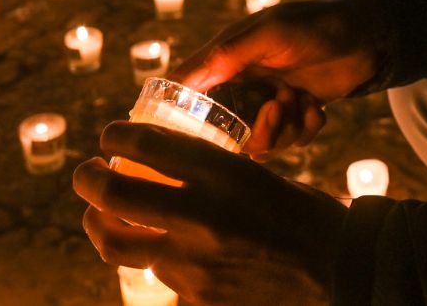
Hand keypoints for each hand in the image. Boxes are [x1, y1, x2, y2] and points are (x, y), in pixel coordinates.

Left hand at [75, 121, 347, 305]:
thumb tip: (160, 170)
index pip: (143, 143)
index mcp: (219, 171)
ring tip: (101, 219)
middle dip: (87, 181)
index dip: (115, 137)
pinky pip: (155, 280)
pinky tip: (161, 259)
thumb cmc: (302, 215)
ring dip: (102, 227)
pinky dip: (154, 266)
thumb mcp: (255, 176)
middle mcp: (198, 214)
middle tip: (87, 175)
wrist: (339, 271)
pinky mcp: (195, 299)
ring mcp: (191, 263)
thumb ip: (207, 175)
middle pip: (111, 194)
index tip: (109, 138)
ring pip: (117, 244)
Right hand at [172, 0, 382, 157]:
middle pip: (226, 132)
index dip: (187, 119)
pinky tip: (315, 105)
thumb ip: (228, 54)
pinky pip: (291, 141)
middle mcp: (243, 84)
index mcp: (227, 59)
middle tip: (277, 108)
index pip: (189, 93)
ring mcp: (269, 102)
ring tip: (300, 99)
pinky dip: (306, 127)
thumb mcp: (270, 32)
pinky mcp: (295, 115)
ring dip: (284, 128)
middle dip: (255, 130)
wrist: (367, 33)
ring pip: (260, 143)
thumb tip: (183, 80)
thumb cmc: (314, 23)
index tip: (199, 136)